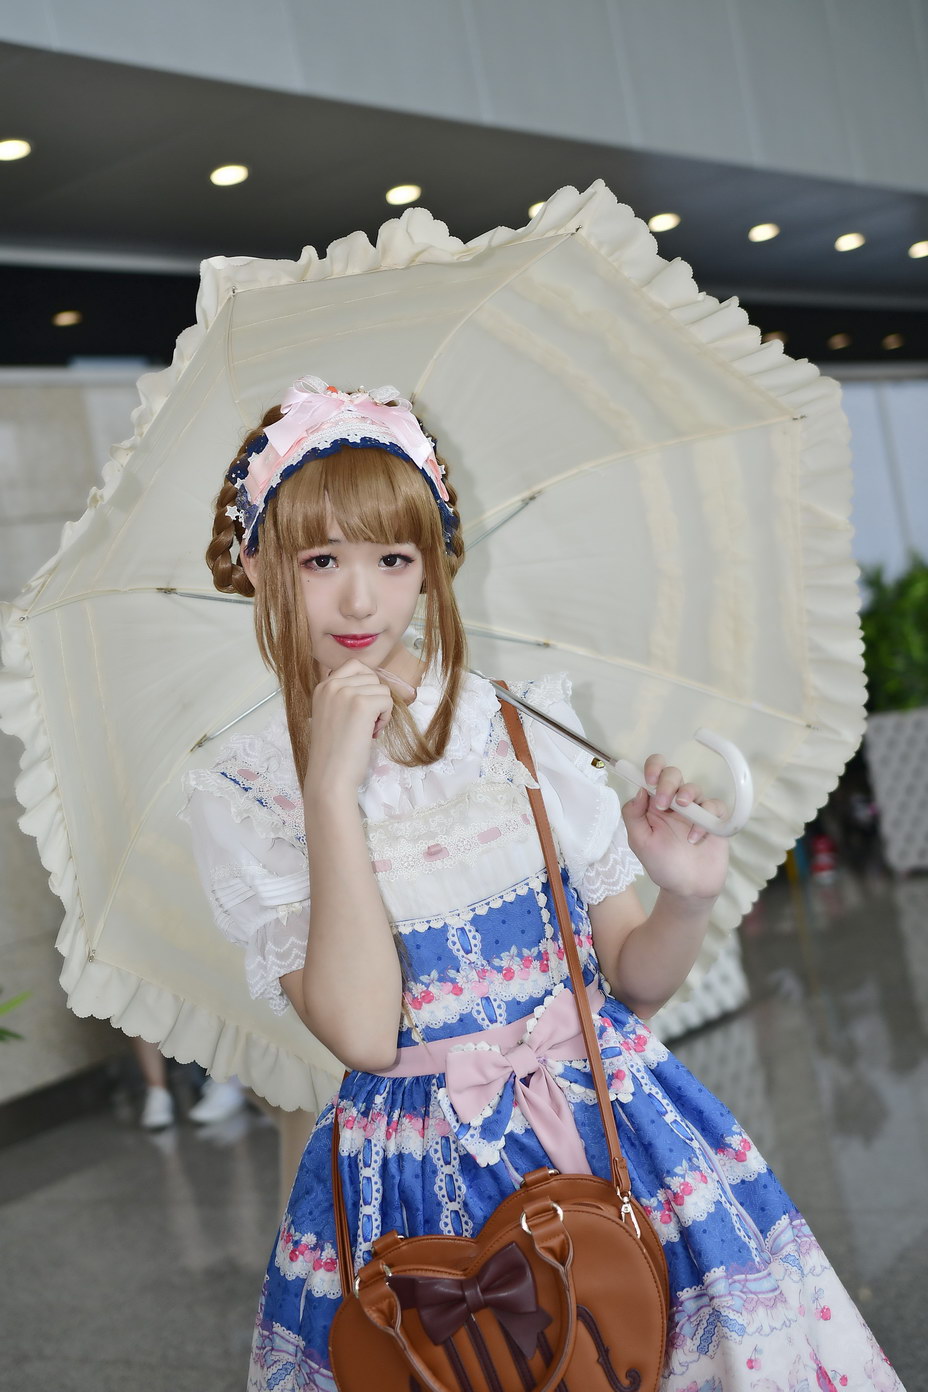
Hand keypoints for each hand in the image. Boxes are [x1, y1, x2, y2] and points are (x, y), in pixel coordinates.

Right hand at [305, 658, 395, 795]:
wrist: (329, 776)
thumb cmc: (332, 752)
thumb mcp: (330, 714)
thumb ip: (342, 696)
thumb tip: (371, 685)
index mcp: (322, 686)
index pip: (355, 666)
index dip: (366, 685)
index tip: (361, 708)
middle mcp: (332, 684)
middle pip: (372, 677)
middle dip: (374, 698)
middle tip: (365, 722)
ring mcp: (346, 692)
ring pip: (382, 689)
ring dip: (381, 710)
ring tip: (368, 730)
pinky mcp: (362, 704)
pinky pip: (387, 701)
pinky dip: (385, 718)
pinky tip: (372, 733)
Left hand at [621, 755, 728, 902]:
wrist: (687, 889)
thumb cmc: (662, 865)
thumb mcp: (639, 842)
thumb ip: (633, 815)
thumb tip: (639, 790)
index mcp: (654, 805)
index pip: (653, 774)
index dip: (652, 768)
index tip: (649, 780)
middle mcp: (675, 803)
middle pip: (674, 774)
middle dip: (668, 782)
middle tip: (662, 804)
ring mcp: (696, 811)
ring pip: (694, 787)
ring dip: (686, 794)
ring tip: (681, 809)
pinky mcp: (715, 821)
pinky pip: (714, 807)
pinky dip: (706, 818)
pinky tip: (695, 837)